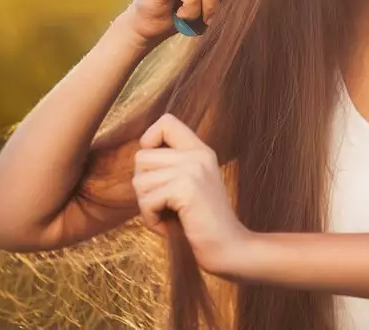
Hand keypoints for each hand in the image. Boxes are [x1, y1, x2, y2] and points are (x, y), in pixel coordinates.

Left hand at [133, 113, 253, 277]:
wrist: (229, 247)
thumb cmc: (202, 223)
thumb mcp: (191, 185)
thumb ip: (172, 166)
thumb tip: (139, 156)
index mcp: (200, 150)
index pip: (166, 121)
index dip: (149, 140)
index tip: (157, 168)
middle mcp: (198, 155)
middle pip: (142, 157)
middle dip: (144, 186)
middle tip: (164, 204)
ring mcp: (193, 170)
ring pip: (140, 180)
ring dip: (147, 206)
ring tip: (169, 216)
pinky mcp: (186, 189)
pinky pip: (146, 201)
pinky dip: (151, 220)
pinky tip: (170, 226)